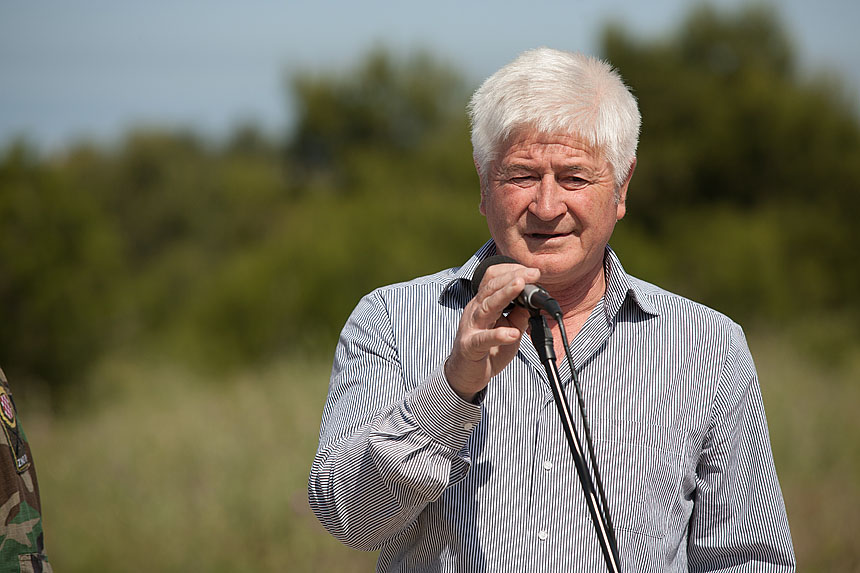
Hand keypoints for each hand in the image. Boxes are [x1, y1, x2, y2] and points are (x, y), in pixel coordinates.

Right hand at [445, 263, 539, 401]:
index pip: (495, 280)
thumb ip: (520, 315)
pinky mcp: (470, 346)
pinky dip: (498, 335)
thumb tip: (535, 302)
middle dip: (513, 278)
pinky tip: (512, 333)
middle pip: (491, 287)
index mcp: (483, 303)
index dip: (513, 272)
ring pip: (486, 306)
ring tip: (521, 286)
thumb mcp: (509, 328)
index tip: (534, 272)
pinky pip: (483, 339)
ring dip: (504, 295)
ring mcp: (471, 327)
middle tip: (534, 273)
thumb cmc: (488, 349)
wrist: (465, 374)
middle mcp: (475, 311)